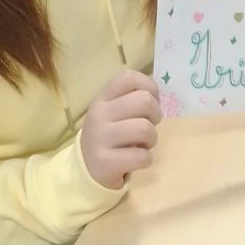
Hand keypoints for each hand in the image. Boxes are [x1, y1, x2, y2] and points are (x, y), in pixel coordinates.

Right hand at [80, 70, 161, 189]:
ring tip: (143, 144)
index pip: (129, 78)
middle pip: (144, 101)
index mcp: (102, 98)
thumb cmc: (110, 134)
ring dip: (152, 139)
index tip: (151, 102)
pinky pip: (142, 156)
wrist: (87, 166)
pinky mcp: (105, 161)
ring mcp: (100, 138)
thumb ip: (132, 98)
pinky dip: (146, 159)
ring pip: (145, 129)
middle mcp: (99, 114)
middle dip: (156, 115)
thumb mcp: (114, 111)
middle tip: (149, 125)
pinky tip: (136, 159)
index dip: (149, 87)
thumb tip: (157, 92)